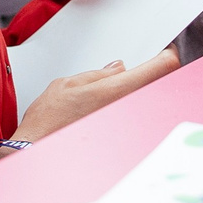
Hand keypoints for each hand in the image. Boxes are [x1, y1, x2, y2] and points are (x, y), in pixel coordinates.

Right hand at [17, 48, 180, 139]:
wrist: (36, 151)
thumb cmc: (48, 122)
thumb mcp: (68, 84)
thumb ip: (98, 74)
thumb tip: (117, 69)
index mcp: (118, 90)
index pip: (162, 67)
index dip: (167, 55)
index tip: (164, 50)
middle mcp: (127, 109)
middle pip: (159, 85)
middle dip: (152, 74)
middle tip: (141, 66)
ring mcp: (127, 126)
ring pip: (146, 102)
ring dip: (138, 93)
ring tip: (116, 91)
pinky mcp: (121, 140)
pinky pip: (134, 117)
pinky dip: (129, 109)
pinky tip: (109, 110)